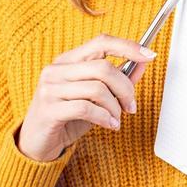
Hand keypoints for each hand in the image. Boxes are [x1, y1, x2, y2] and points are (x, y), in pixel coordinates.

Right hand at [15, 34, 156, 162]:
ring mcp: (50, 88)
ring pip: (97, 89)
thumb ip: (117, 80)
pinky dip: (104, 118)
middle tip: (131, 106)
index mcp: (68, 60)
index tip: (149, 55)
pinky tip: (109, 125)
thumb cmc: (67, 118)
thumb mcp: (96, 98)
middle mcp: (56, 70)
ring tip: (116, 119)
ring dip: (115, 108)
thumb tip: (142, 64)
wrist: (37, 144)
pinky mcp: (49, 109)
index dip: (127, 46)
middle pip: (103, 67)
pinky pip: (86, 108)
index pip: (101, 42)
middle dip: (125, 88)